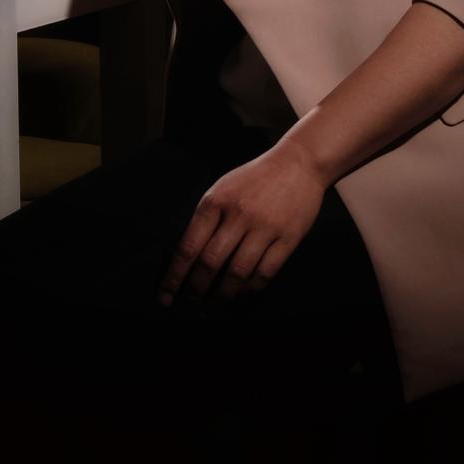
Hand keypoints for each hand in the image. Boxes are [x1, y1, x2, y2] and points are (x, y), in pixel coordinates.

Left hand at [157, 140, 326, 306]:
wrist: (298, 162)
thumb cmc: (256, 178)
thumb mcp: (223, 187)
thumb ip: (206, 218)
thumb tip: (188, 257)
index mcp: (216, 201)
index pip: (188, 246)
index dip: (174, 276)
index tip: (166, 295)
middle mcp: (238, 214)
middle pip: (210, 263)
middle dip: (196, 289)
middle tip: (191, 301)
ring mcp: (264, 227)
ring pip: (237, 273)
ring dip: (224, 294)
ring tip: (216, 301)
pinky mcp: (287, 238)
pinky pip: (265, 273)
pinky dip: (250, 289)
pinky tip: (243, 293)